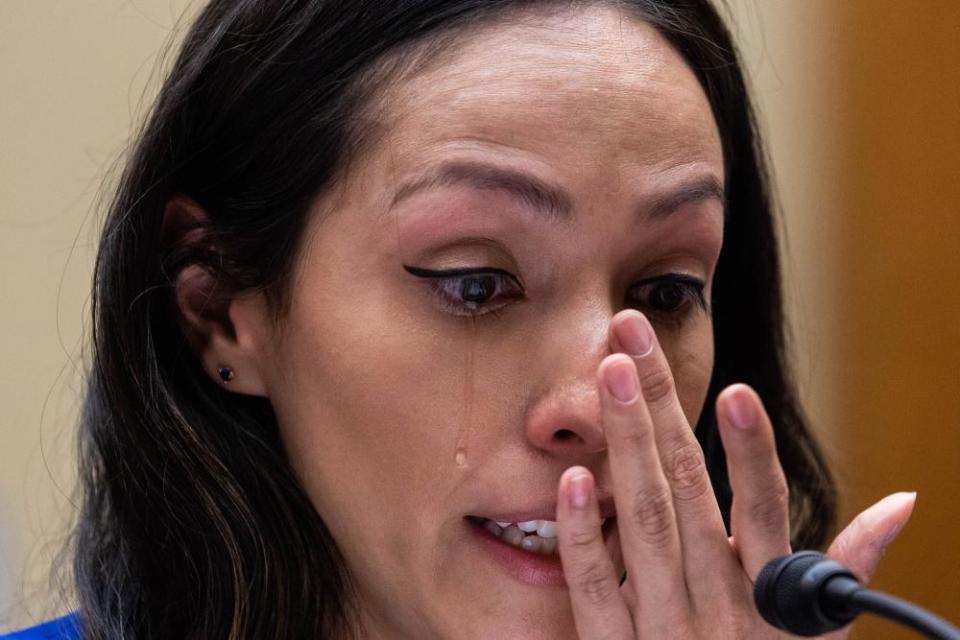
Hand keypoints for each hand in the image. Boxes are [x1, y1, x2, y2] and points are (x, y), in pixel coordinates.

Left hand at [555, 310, 915, 638]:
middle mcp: (714, 604)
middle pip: (685, 490)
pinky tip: (571, 477)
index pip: (761, 509)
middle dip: (661, 408)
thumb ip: (850, 566)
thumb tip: (902, 502)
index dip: (752, 451)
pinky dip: (582, 535)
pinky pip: (594, 589)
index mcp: (767, 596)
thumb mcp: (818, 634)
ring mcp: (662, 625)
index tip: (736, 390)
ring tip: (611, 373)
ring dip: (624, 444)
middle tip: (632, 334)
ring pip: (640, 521)